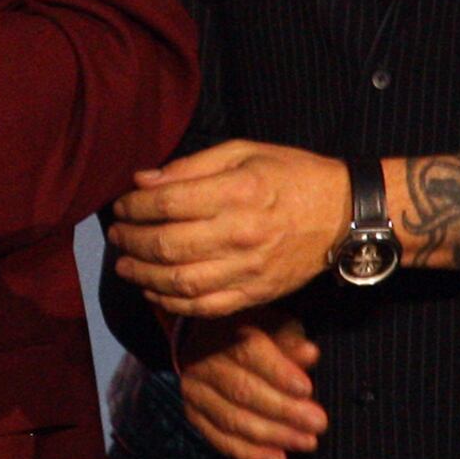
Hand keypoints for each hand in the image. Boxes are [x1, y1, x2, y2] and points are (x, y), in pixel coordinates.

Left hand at [109, 140, 348, 317]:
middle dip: (130, 241)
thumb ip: (191, 167)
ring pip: (180, 282)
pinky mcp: (256, 294)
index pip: (166, 203)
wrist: (343, 214)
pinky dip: (172, 302)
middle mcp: (239, 233)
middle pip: (166, 245)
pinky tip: (154, 290)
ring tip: (125, 264)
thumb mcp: (243, 152)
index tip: (120, 206)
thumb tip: (142, 181)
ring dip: (143, 275)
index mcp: (236, 191)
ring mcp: (248, 269)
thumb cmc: (291, 175)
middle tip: (116, 236)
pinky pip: (205, 306)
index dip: (133, 207)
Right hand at [173, 310, 323, 458]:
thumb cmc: (253, 335)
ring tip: (307, 442)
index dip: (279, 373)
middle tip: (318, 424)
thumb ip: (291, 342)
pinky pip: (221, 440)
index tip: (306, 389)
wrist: (205, 343)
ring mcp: (196, 393)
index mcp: (224, 334)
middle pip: (242, 390)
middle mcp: (204, 364)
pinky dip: (250, 454)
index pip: (250, 354)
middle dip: (283, 410)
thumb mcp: (274, 328)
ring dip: (272, 435)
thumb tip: (310, 353)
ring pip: (232, 419)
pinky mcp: (195, 416)